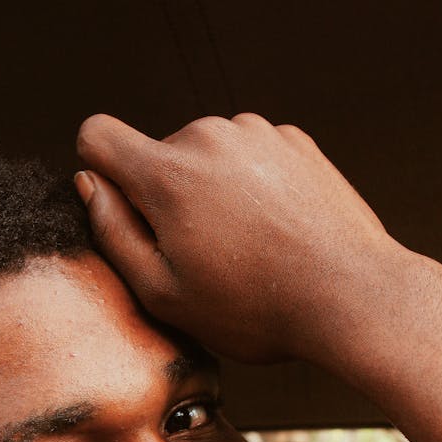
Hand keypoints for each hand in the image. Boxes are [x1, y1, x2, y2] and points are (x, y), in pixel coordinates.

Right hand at [76, 112, 397, 363]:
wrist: (350, 296)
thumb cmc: (254, 309)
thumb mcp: (163, 292)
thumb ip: (113, 233)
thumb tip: (91, 184)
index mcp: (168, 173)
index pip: (97, 134)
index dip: (99, 171)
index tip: (125, 211)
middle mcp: (209, 136)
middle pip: (158, 153)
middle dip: (166, 197)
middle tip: (202, 256)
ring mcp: (257, 133)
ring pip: (206, 155)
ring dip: (211, 192)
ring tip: (245, 248)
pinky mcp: (294, 140)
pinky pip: (249, 156)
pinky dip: (251, 186)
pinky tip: (275, 231)